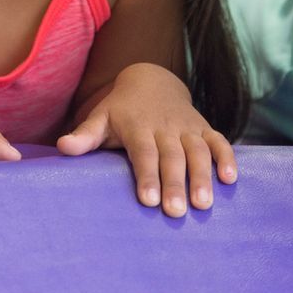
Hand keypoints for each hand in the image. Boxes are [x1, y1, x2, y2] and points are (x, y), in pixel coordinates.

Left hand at [56, 63, 235, 216]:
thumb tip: (62, 147)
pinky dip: (227, 157)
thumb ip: (84, 135)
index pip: (144, 153)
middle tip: (176, 213)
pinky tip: (230, 179)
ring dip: (203, 176)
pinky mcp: (204, 128)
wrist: (151, 80)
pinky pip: (219, 141)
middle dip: (175, 184)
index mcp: (138, 126)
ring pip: (198, 151)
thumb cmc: (121, 109)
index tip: (149, 200)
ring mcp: (187, 127)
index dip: (147, 175)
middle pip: (172, 156)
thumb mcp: (101, 118)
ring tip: (204, 204)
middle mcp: (165, 127)